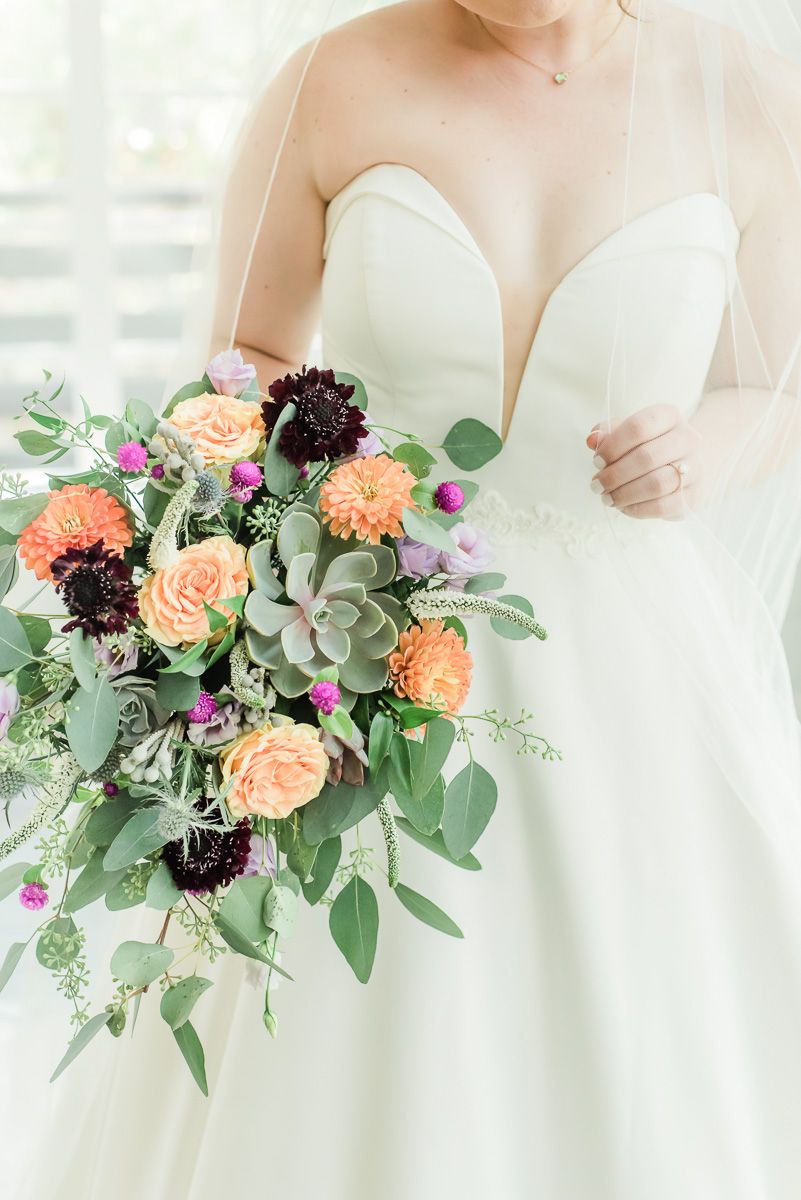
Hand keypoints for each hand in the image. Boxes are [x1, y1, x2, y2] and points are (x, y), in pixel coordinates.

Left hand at [586, 404, 702, 519]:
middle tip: (596, 485)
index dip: (613, 445)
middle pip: (647, 457)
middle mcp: (687, 439)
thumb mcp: (628, 432)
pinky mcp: (693, 495)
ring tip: (607, 498)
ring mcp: (695, 468)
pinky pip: (663, 506)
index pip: (639, 427)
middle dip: (615, 475)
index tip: (597, 461)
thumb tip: (592, 440)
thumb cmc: (649, 445)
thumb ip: (607, 433)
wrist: (688, 462)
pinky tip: (623, 507)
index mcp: (669, 416)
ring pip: (657, 484)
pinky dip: (638, 509)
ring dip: (625, 494)